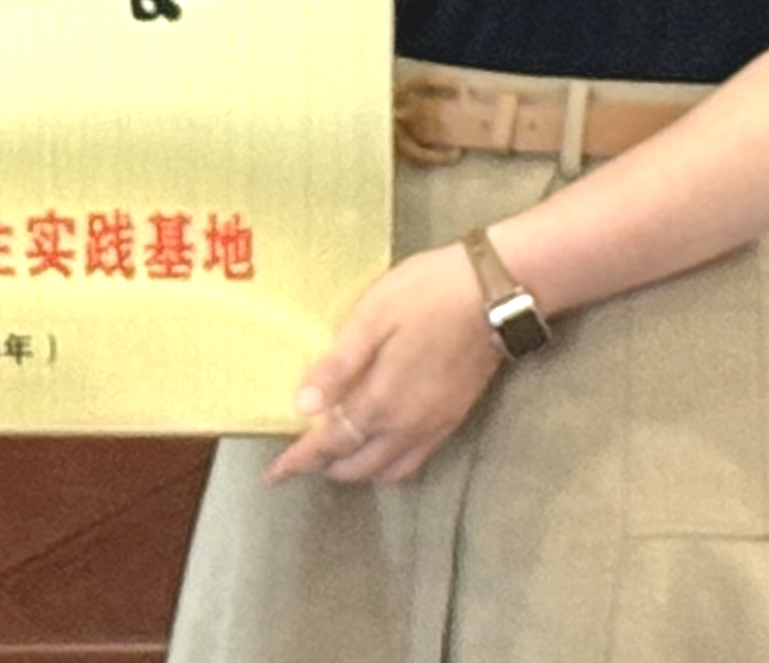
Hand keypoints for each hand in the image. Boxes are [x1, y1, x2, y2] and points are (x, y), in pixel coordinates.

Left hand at [265, 240, 500, 484]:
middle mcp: (407, 426)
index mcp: (381, 401)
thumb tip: (304, 405)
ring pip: (388, 470)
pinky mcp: (454, 420)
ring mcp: (434, 426)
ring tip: (335, 454)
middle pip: (358, 466)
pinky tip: (379, 443)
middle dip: (326, 466)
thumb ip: (339, 365)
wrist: (494, 295)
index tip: (274, 473)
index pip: (331, 444)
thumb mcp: (372, 318)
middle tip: (301, 457)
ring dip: (357, 469)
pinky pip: (415, 460)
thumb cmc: (426, 295)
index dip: (300, 460)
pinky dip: (388, 464)